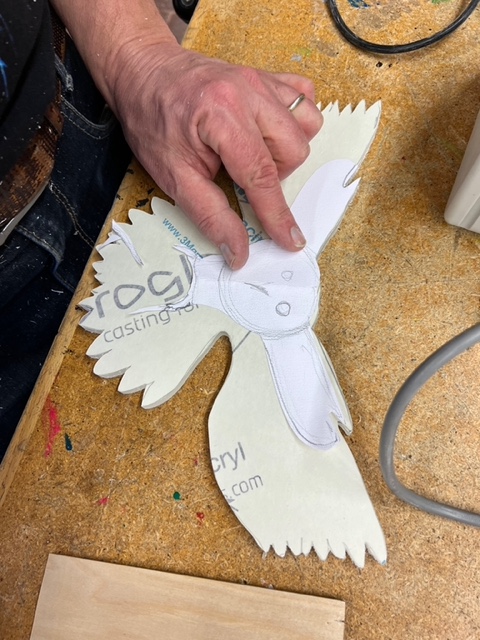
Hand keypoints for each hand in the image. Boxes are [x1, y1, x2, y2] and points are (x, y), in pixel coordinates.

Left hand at [112, 43, 322, 268]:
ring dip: (286, 151)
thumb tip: (238, 251)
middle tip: (242, 178)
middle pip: (294, 150)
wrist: (144, 73)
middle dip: (275, 176)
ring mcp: (261, 80)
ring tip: (254, 154)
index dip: (277, 214)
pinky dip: (296, 121)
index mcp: (221, 116)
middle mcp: (249, 92)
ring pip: (307, 126)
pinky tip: (269, 131)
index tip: (290, 240)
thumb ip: (210, 215)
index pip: (261, 175)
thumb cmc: (153, 122)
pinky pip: (304, 99)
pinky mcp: (267, 76)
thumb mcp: (173, 176)